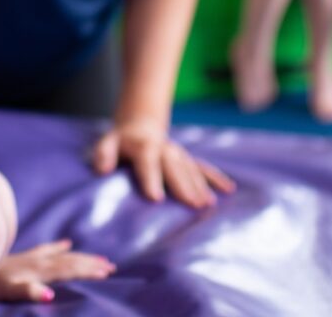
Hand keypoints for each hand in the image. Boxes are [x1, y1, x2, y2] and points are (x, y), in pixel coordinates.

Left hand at [0, 240, 114, 302]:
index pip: (70, 269)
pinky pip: (48, 249)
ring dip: (82, 256)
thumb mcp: (9, 291)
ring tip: (100, 257)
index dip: (89, 270)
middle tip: (112, 266)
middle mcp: (39, 260)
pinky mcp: (25, 257)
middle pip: (71, 260)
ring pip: (63, 255)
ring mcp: (33, 257)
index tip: (107, 272)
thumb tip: (50, 295)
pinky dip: (59, 247)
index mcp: (39, 270)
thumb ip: (29, 292)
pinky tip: (66, 243)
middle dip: (91, 263)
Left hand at [92, 119, 234, 208]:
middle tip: (192, 205)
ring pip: (190, 168)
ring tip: (208, 204)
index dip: (151, 179)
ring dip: (200, 185)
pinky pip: (203, 167)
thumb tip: (102, 169)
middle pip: (174, 167)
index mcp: (143, 146)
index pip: (147, 162)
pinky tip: (229, 190)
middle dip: (183, 185)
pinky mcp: (187, 159)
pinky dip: (216, 177)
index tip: (156, 198)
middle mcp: (164, 149)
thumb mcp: (107, 142)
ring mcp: (178, 153)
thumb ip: (103, 153)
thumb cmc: (120, 141)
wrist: (140, 126)